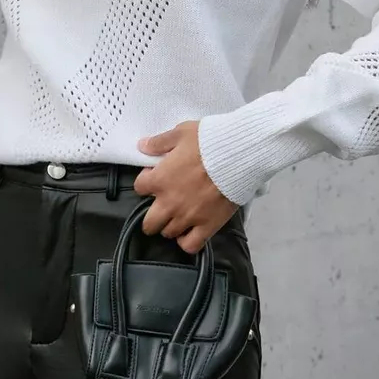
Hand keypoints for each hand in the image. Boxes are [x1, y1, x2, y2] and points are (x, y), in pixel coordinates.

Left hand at [133, 119, 239, 254]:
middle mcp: (170, 203)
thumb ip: (159, 142)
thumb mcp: (181, 133)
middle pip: (149, 223)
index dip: (146, 181)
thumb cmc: (209, 142)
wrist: (239, 155)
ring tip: (178, 216)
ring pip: (168, 233)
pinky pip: (190, 245)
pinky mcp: (208, 226)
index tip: (156, 176)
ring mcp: (188, 217)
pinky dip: (186, 241)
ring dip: (170, 225)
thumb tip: (142, 146)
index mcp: (160, 179)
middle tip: (162, 206)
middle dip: (153, 215)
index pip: (139, 187)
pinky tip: (189, 232)